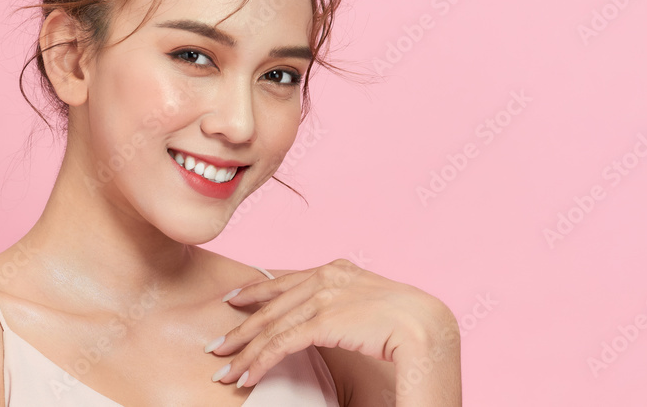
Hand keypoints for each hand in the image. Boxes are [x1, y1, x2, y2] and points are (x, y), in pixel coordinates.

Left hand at [203, 258, 457, 389]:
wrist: (428, 328)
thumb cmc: (409, 325)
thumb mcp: (370, 307)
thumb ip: (345, 306)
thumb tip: (326, 322)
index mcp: (340, 269)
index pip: (289, 279)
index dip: (259, 290)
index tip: (235, 300)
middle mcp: (329, 275)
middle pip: (274, 303)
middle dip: (243, 326)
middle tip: (218, 346)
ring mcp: (325, 294)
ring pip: (273, 325)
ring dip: (246, 352)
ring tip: (225, 370)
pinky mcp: (324, 319)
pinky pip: (282, 343)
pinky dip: (260, 362)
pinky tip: (246, 378)